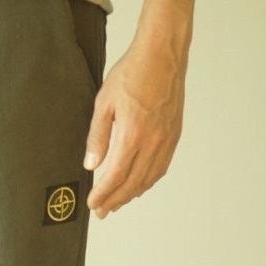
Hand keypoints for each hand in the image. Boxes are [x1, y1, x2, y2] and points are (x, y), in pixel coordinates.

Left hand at [83, 38, 186, 218]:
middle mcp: (153, 141)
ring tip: (117, 203)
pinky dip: (148, 182)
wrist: (162, 53)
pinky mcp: (174, 135)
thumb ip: (97, 137)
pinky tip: (138, 185)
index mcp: (133, 134)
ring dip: (131, 195)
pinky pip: (161, 167)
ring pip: (148, 179)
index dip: (103, 194)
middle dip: (115, 201)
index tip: (93, 204)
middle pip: (132, 183)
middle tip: (101, 211)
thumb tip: (91, 165)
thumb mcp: (104, 103)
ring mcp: (166, 140)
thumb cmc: (133, 72)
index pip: (116, 176)